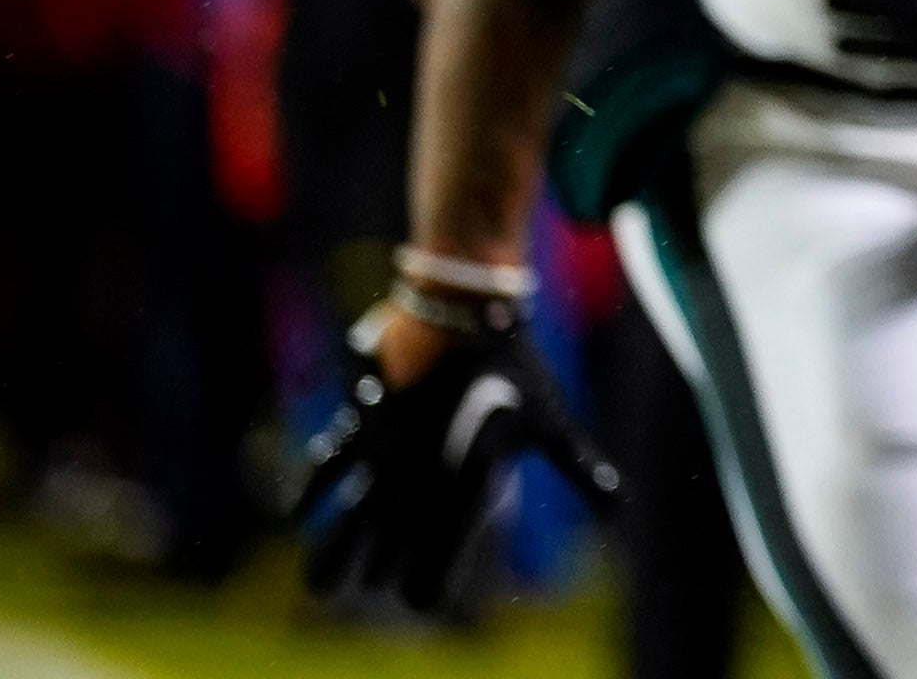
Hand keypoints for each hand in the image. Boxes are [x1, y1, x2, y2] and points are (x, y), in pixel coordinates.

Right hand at [300, 301, 618, 614]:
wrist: (465, 310)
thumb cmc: (517, 367)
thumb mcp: (551, 421)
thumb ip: (580, 468)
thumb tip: (620, 505)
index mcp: (463, 485)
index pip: (440, 555)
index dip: (430, 584)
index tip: (424, 605)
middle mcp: (417, 478)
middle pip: (389, 545)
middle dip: (382, 570)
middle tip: (374, 587)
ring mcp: (384, 453)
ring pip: (349, 519)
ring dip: (334, 553)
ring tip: (323, 588)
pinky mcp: (360, 423)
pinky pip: (326, 465)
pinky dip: (310, 490)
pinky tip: (296, 511)